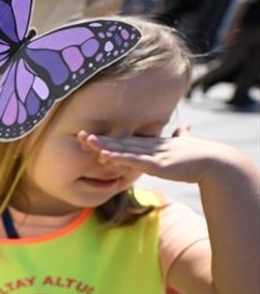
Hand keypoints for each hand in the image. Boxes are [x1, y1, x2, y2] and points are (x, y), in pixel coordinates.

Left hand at [77, 127, 252, 186]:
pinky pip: (134, 161)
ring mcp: (152, 154)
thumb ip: (181, 137)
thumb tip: (186, 128)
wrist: (215, 162)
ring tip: (85, 141)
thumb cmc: (200, 155)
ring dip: (104, 145)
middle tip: (78, 134)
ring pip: (123, 149)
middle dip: (98, 139)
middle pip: (119, 142)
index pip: (125, 141)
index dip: (107, 138)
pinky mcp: (157, 164)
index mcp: (153, 144)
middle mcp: (149, 146)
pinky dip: (119, 158)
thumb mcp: (186, 145)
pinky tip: (105, 156)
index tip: (90, 136)